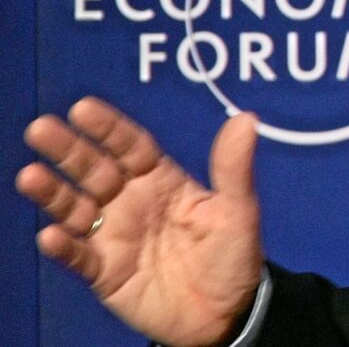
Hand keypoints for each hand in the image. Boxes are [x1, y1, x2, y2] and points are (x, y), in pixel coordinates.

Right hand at [16, 98, 263, 346]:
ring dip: (53, 193)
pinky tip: (51, 235)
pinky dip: (65, 247)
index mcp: (162, 181)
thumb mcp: (239, 211)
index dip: (108, 128)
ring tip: (29, 176)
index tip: (83, 107)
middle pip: (94, 170)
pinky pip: (79, 257)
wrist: (225, 314)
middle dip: (68, 150)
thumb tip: (246, 119)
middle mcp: (131, 203)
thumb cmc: (232, 256)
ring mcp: (114, 237)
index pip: (131, 147)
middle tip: (40, 128)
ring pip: (76, 209)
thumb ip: (234, 169)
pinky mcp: (105, 272)